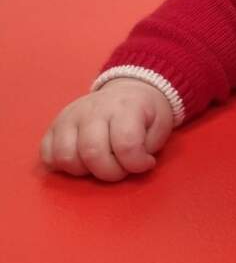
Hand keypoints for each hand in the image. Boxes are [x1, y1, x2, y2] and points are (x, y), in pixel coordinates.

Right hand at [41, 80, 174, 182]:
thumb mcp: (161, 125)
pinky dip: (62, 166)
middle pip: (92, 153)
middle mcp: (93, 109)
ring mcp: (70, 116)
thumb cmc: (146, 113)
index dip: (136, 163)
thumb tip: (132, 165)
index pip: (125, 144)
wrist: (129, 90)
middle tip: (121, 168)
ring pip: (66, 156)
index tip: (145, 163)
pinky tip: (81, 162)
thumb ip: (148, 147)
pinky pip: (47, 154)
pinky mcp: (55, 125)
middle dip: (110, 172)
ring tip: (100, 164)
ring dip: (85, 171)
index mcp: (125, 107)